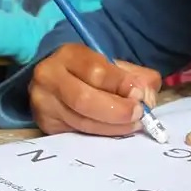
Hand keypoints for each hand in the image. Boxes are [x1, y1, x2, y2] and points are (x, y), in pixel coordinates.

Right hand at [30, 43, 161, 135]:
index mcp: (69, 55)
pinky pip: (78, 134)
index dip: (120, 85)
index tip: (139, 95)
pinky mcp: (46, 125)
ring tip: (133, 125)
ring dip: (113, 127)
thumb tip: (146, 98)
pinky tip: (115, 131)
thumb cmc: (89, 72)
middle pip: (84, 99)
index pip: (95, 71)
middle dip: (117, 111)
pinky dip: (102, 135)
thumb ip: (135, 76)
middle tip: (138, 115)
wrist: (54, 81)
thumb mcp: (112, 64)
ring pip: (82, 122)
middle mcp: (50, 77)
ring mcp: (44, 103)